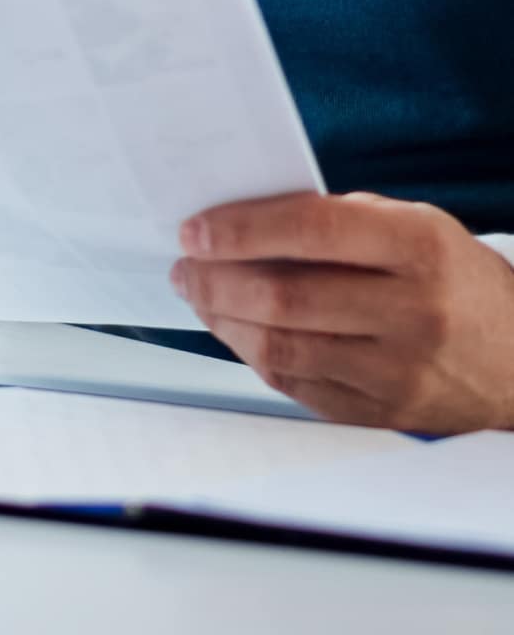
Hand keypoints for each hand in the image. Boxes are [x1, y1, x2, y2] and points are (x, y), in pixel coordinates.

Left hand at [171, 191, 513, 430]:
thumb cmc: (451, 277)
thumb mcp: (412, 225)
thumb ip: (335, 220)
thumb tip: (241, 221)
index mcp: (420, 248)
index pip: (312, 232)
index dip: (242, 230)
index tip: (194, 229)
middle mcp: (414, 313)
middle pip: (287, 297)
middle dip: (217, 279)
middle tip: (184, 264)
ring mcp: (400, 372)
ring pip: (283, 347)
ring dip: (223, 319)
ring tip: (198, 295)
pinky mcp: (385, 414)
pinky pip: (297, 385)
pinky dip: (254, 355)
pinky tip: (236, 330)